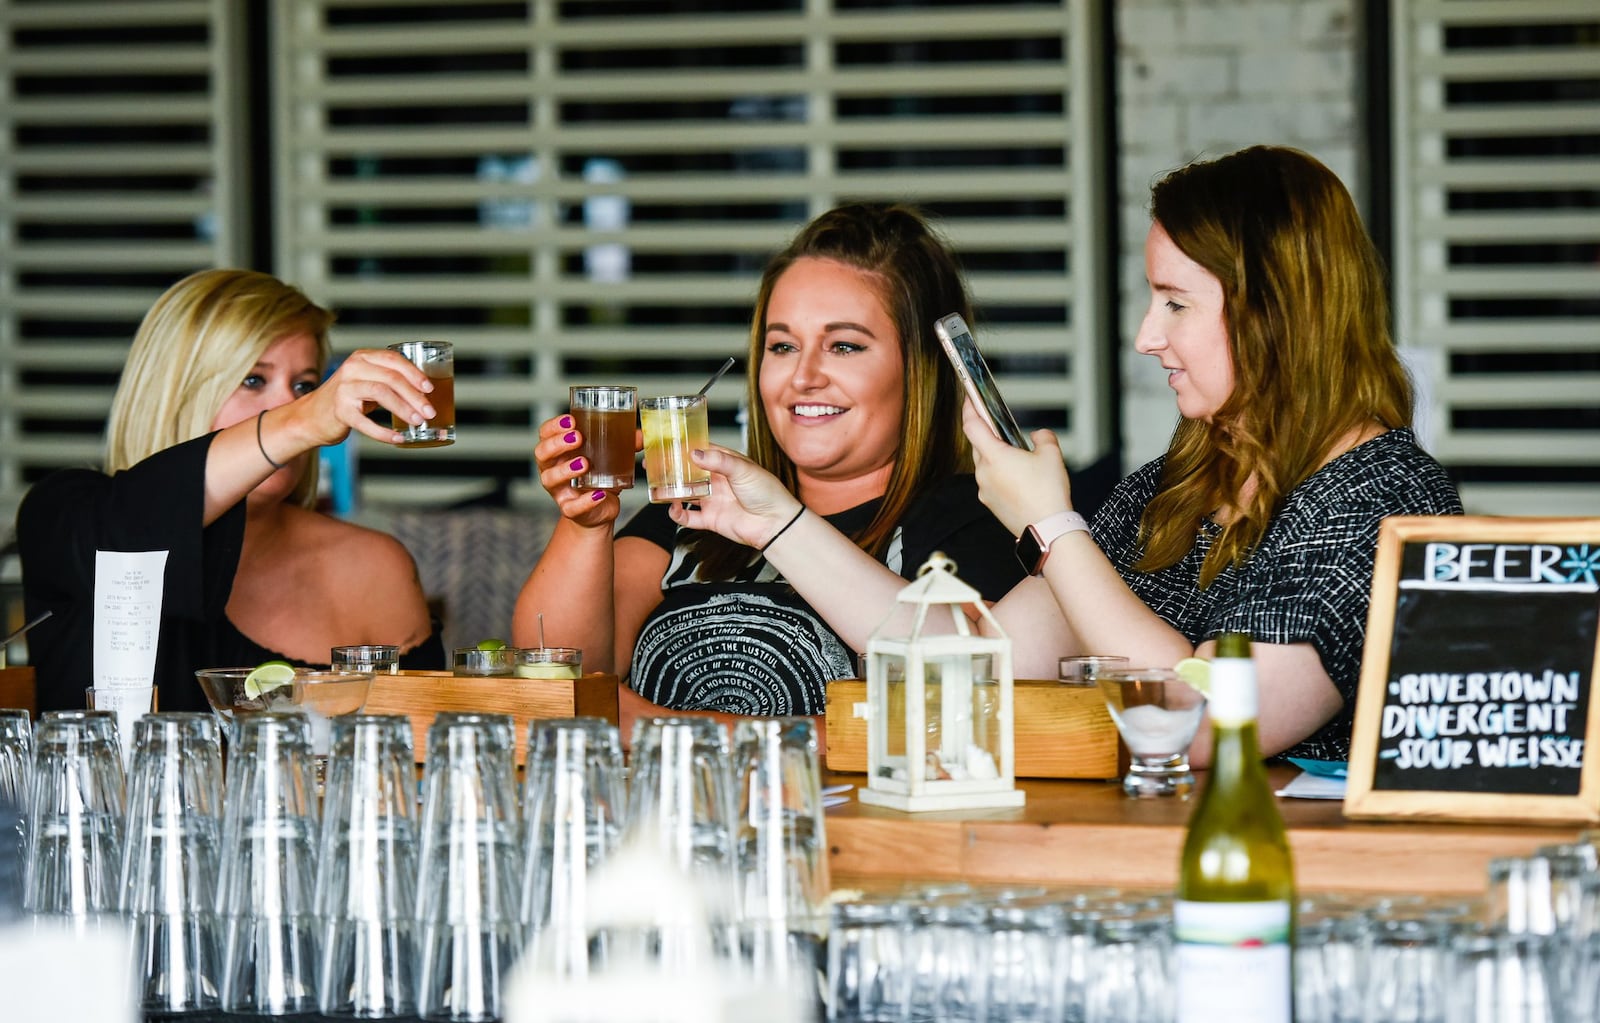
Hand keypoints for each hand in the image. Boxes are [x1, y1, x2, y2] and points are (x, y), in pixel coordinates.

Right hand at [291, 347, 435, 447]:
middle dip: (415, 395)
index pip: (393, 359)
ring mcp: (344, 389)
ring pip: (381, 393)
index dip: (414, 373)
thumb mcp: (367, 381)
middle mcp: (352, 369)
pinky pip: (366, 422)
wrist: (312, 417)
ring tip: (418, 422)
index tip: (430, 388)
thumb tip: (425, 393)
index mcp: (362, 358)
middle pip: (391, 378)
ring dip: (403, 409)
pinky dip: (384, 432)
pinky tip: (398, 438)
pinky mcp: (340, 411)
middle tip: (429, 412)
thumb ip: (389, 380)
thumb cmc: (347, 399)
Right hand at [533, 413, 636, 527]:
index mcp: (558, 452)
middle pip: (542, 454)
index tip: (571, 420)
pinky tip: (597, 494)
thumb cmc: (598, 477)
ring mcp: (559, 491)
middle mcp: (552, 469)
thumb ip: (623, 443)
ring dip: (565, 469)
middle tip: (577, 438)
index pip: (545, 434)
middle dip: (557, 444)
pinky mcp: (570, 509)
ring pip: (550, 479)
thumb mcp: (608, 456)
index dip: (553, 426)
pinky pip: (571, 507)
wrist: (600, 508)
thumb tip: (639, 435)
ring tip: (584, 463)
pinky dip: (584, 501)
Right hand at [668, 445, 801, 548]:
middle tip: (651, 465)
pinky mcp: (711, 519)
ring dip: (671, 491)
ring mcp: (713, 500)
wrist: (776, 523)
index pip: (700, 451)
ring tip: (658, 486)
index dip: (682, 448)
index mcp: (726, 464)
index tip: (665, 444)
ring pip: (685, 493)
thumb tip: (695, 453)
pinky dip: (678, 514)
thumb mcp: (743, 469)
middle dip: (670, 470)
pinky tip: (673, 507)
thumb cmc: (768, 493)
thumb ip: (718, 461)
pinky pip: (689, 517)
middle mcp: (717, 481)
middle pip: (687, 473)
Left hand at [962, 399, 1074, 534]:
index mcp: (994, 456)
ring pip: (984, 465)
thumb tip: (1038, 435)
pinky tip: (1016, 476)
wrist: (1048, 529)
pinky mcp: (990, 503)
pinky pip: (990, 481)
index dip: (969, 409)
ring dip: (995, 456)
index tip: (969, 399)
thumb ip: (1044, 437)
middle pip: (977, 445)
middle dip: (986, 434)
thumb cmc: (1047, 495)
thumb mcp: (1052, 455)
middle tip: (998, 426)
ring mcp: (985, 490)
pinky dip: (999, 474)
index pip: (972, 426)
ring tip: (1015, 454)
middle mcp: (984, 473)